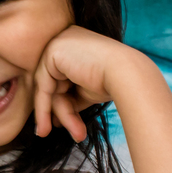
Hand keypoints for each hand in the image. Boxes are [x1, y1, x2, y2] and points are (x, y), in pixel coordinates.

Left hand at [31, 25, 137, 141]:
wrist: (128, 74)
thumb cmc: (113, 83)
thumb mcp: (85, 91)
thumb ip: (68, 98)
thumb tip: (52, 118)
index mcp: (72, 43)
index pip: (58, 78)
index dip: (59, 103)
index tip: (57, 125)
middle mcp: (63, 38)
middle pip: (52, 82)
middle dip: (59, 110)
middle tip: (53, 133)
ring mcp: (56, 42)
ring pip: (48, 87)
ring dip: (60, 113)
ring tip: (74, 134)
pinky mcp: (52, 51)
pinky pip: (43, 86)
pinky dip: (44, 108)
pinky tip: (48, 126)